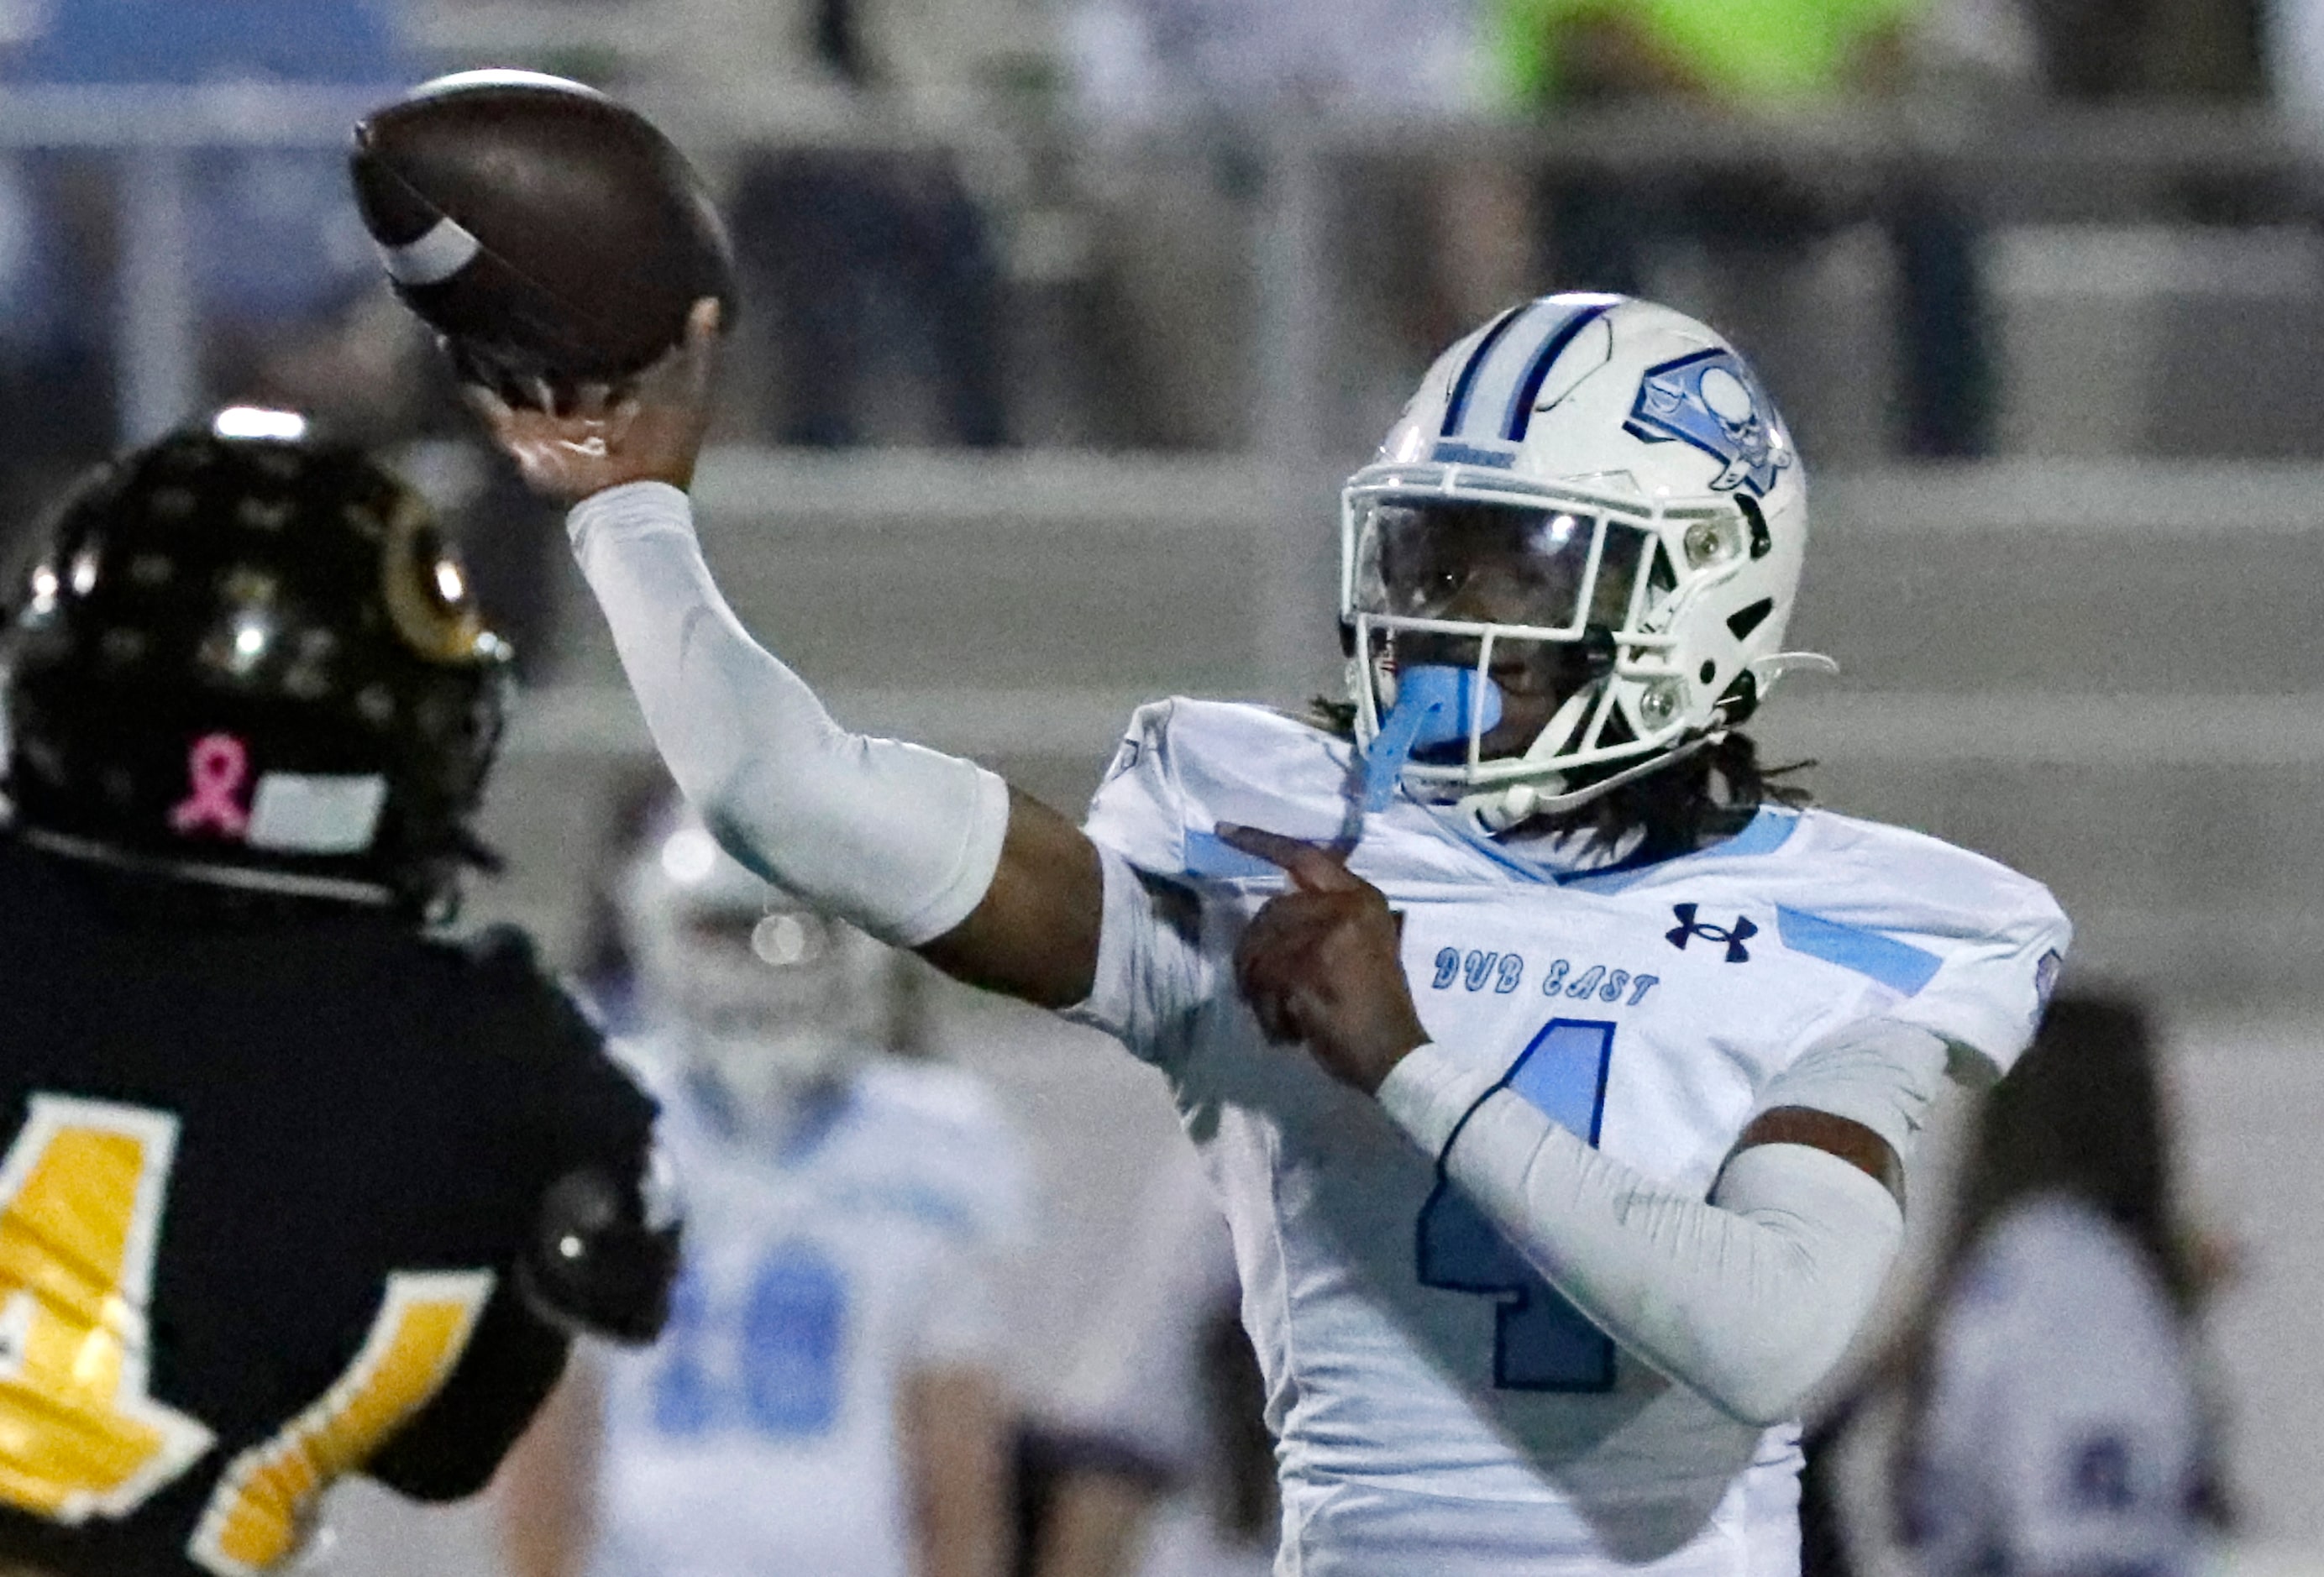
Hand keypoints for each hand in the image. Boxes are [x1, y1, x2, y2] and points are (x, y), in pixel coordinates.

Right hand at [462, 296, 722, 502]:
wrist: (631, 500)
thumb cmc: (664, 450)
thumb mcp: (689, 392)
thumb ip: (698, 349)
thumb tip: (711, 302)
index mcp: (616, 402)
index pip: (597, 354)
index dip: (586, 323)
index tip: (573, 284)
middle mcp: (577, 414)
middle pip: (549, 364)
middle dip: (535, 331)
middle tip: (517, 285)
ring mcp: (545, 427)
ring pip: (511, 378)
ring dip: (493, 345)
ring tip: (473, 302)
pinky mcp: (518, 440)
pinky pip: (484, 402)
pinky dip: (466, 373)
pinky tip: (450, 339)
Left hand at [1217, 824, 1428, 1095]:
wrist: (1394, 1053)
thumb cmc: (1379, 1005)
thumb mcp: (1366, 942)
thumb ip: (1327, 916)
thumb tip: (1277, 901)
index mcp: (1362, 897)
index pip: (1305, 855)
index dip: (1260, 842)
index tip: (1224, 831)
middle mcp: (1343, 908)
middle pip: (1270, 912)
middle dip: (1260, 954)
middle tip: (1273, 990)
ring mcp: (1323, 937)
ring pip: (1258, 949)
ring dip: (1261, 990)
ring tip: (1286, 1014)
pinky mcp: (1305, 970)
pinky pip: (1259, 984)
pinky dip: (1267, 1014)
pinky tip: (1290, 1030)